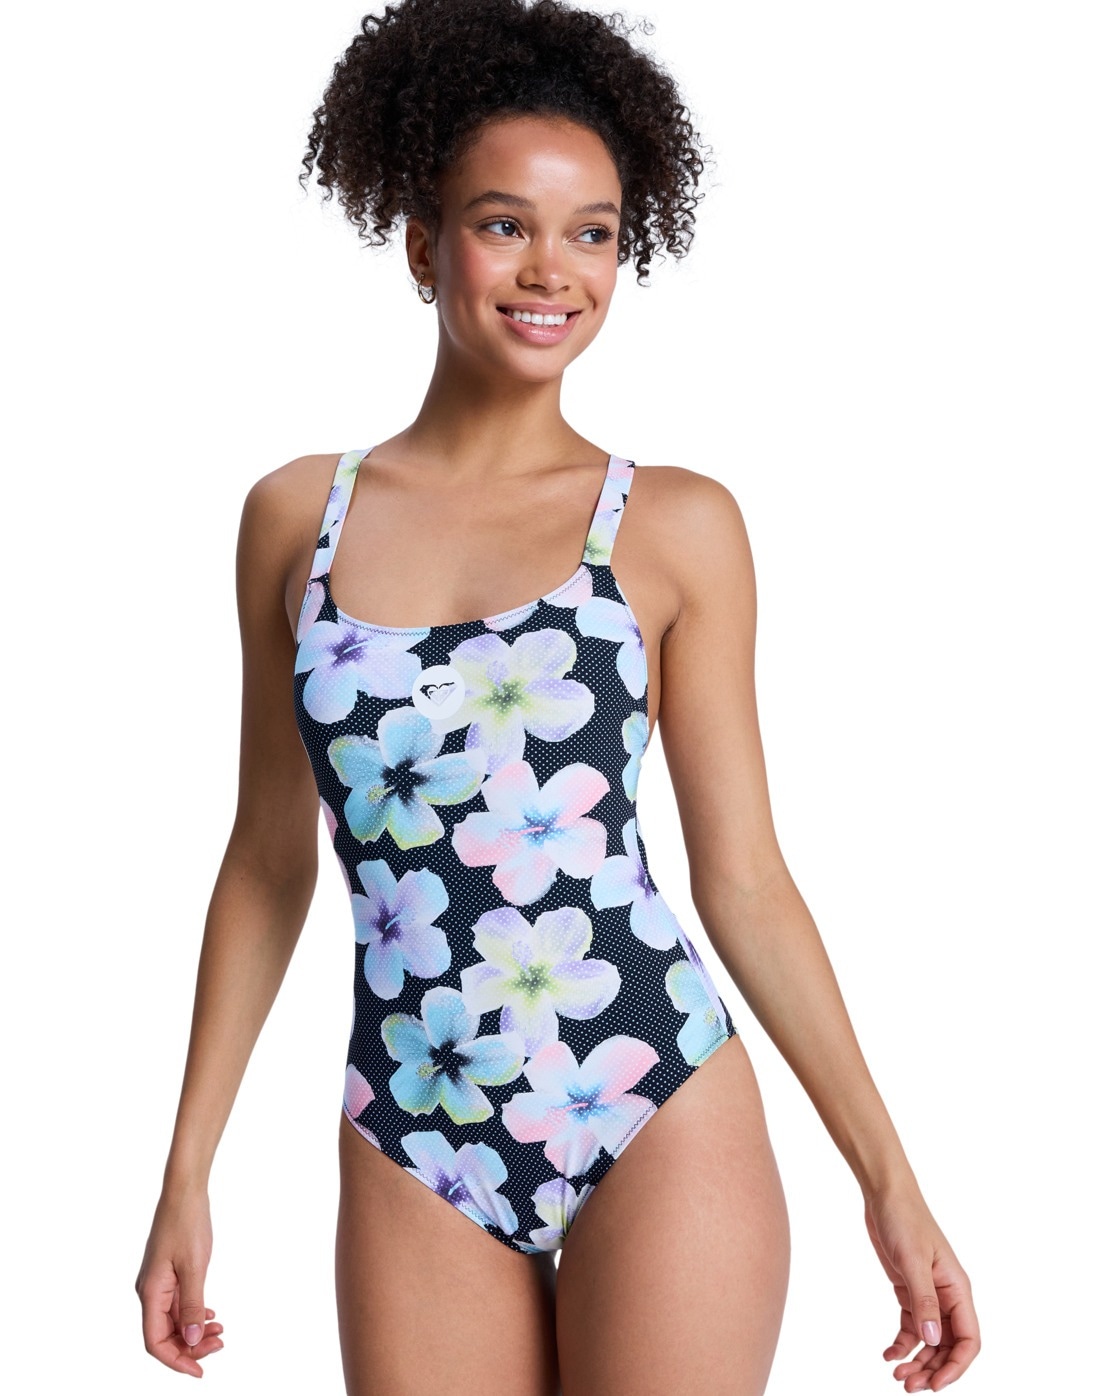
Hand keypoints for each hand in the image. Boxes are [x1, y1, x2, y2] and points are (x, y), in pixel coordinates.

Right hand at [135, 1184, 223, 1376]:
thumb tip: (193, 1340)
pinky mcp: (168, 1274)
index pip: (156, 1342)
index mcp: (150, 1292)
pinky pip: (177, 1304)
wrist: (184, 1191)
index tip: (201, 1370)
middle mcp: (150, 1291)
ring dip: (195, 1330)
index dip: (176, 1360)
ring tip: (221, 1331)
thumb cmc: (187, 1223)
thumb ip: (192, 1304)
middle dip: (191, 1346)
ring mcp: (158, 1283)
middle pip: (165, 1334)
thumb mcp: (194, 1266)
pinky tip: (210, 1314)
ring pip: (173, 1320)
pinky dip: (193, 1313)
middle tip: (221, 1344)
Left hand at [863, 1185, 979, 1391]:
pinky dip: (903, 1343)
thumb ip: (923, 1301)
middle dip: (932, 1369)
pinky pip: (912, 1326)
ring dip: (917, 1360)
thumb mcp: (913, 1261)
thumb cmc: (905, 1220)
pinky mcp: (910, 1290)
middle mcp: (948, 1296)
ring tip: (898, 1375)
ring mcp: (929, 1294)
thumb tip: (932, 1341)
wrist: (885, 1195)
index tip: (934, 1385)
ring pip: (930, 1340)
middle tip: (907, 1385)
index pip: (969, 1340)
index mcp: (958, 1289)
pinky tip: (888, 1353)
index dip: (956, 1367)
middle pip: (949, 1346)